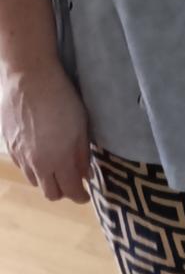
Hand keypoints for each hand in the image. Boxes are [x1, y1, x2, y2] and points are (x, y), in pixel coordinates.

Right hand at [0, 61, 92, 203]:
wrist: (28, 77)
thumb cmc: (61, 97)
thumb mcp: (81, 124)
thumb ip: (82, 154)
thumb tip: (84, 175)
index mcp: (58, 160)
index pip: (70, 191)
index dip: (80, 196)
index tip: (86, 194)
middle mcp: (36, 164)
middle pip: (50, 193)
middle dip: (63, 191)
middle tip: (72, 180)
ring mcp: (20, 156)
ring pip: (34, 181)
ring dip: (47, 178)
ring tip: (56, 164)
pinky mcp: (9, 145)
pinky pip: (22, 165)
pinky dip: (33, 165)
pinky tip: (39, 151)